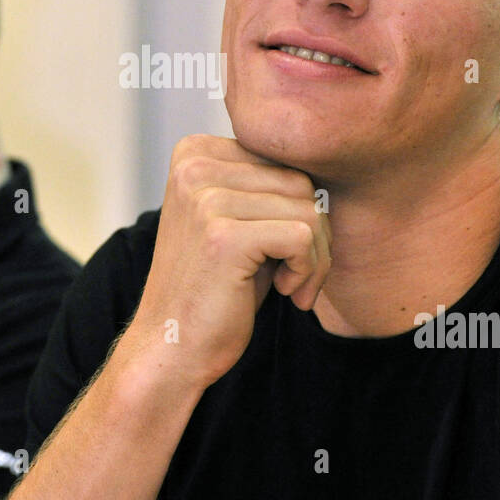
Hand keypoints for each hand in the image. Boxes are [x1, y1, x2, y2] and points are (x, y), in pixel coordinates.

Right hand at [124, 134, 331, 389]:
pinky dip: (309, 270)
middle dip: (315, 232)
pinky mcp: (223, 235)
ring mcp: (205, 198)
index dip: (298, 206)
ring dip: (316, 257)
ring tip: (293, 285)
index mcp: (195, 153)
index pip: (284, 160)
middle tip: (296, 274)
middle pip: (300, 181)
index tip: (285, 249)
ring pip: (308, 209)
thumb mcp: (237, 220)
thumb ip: (267, 187)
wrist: (171, 346)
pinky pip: (302, 236)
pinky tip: (287, 292)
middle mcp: (195, 166)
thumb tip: (327, 170)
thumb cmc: (213, 288)